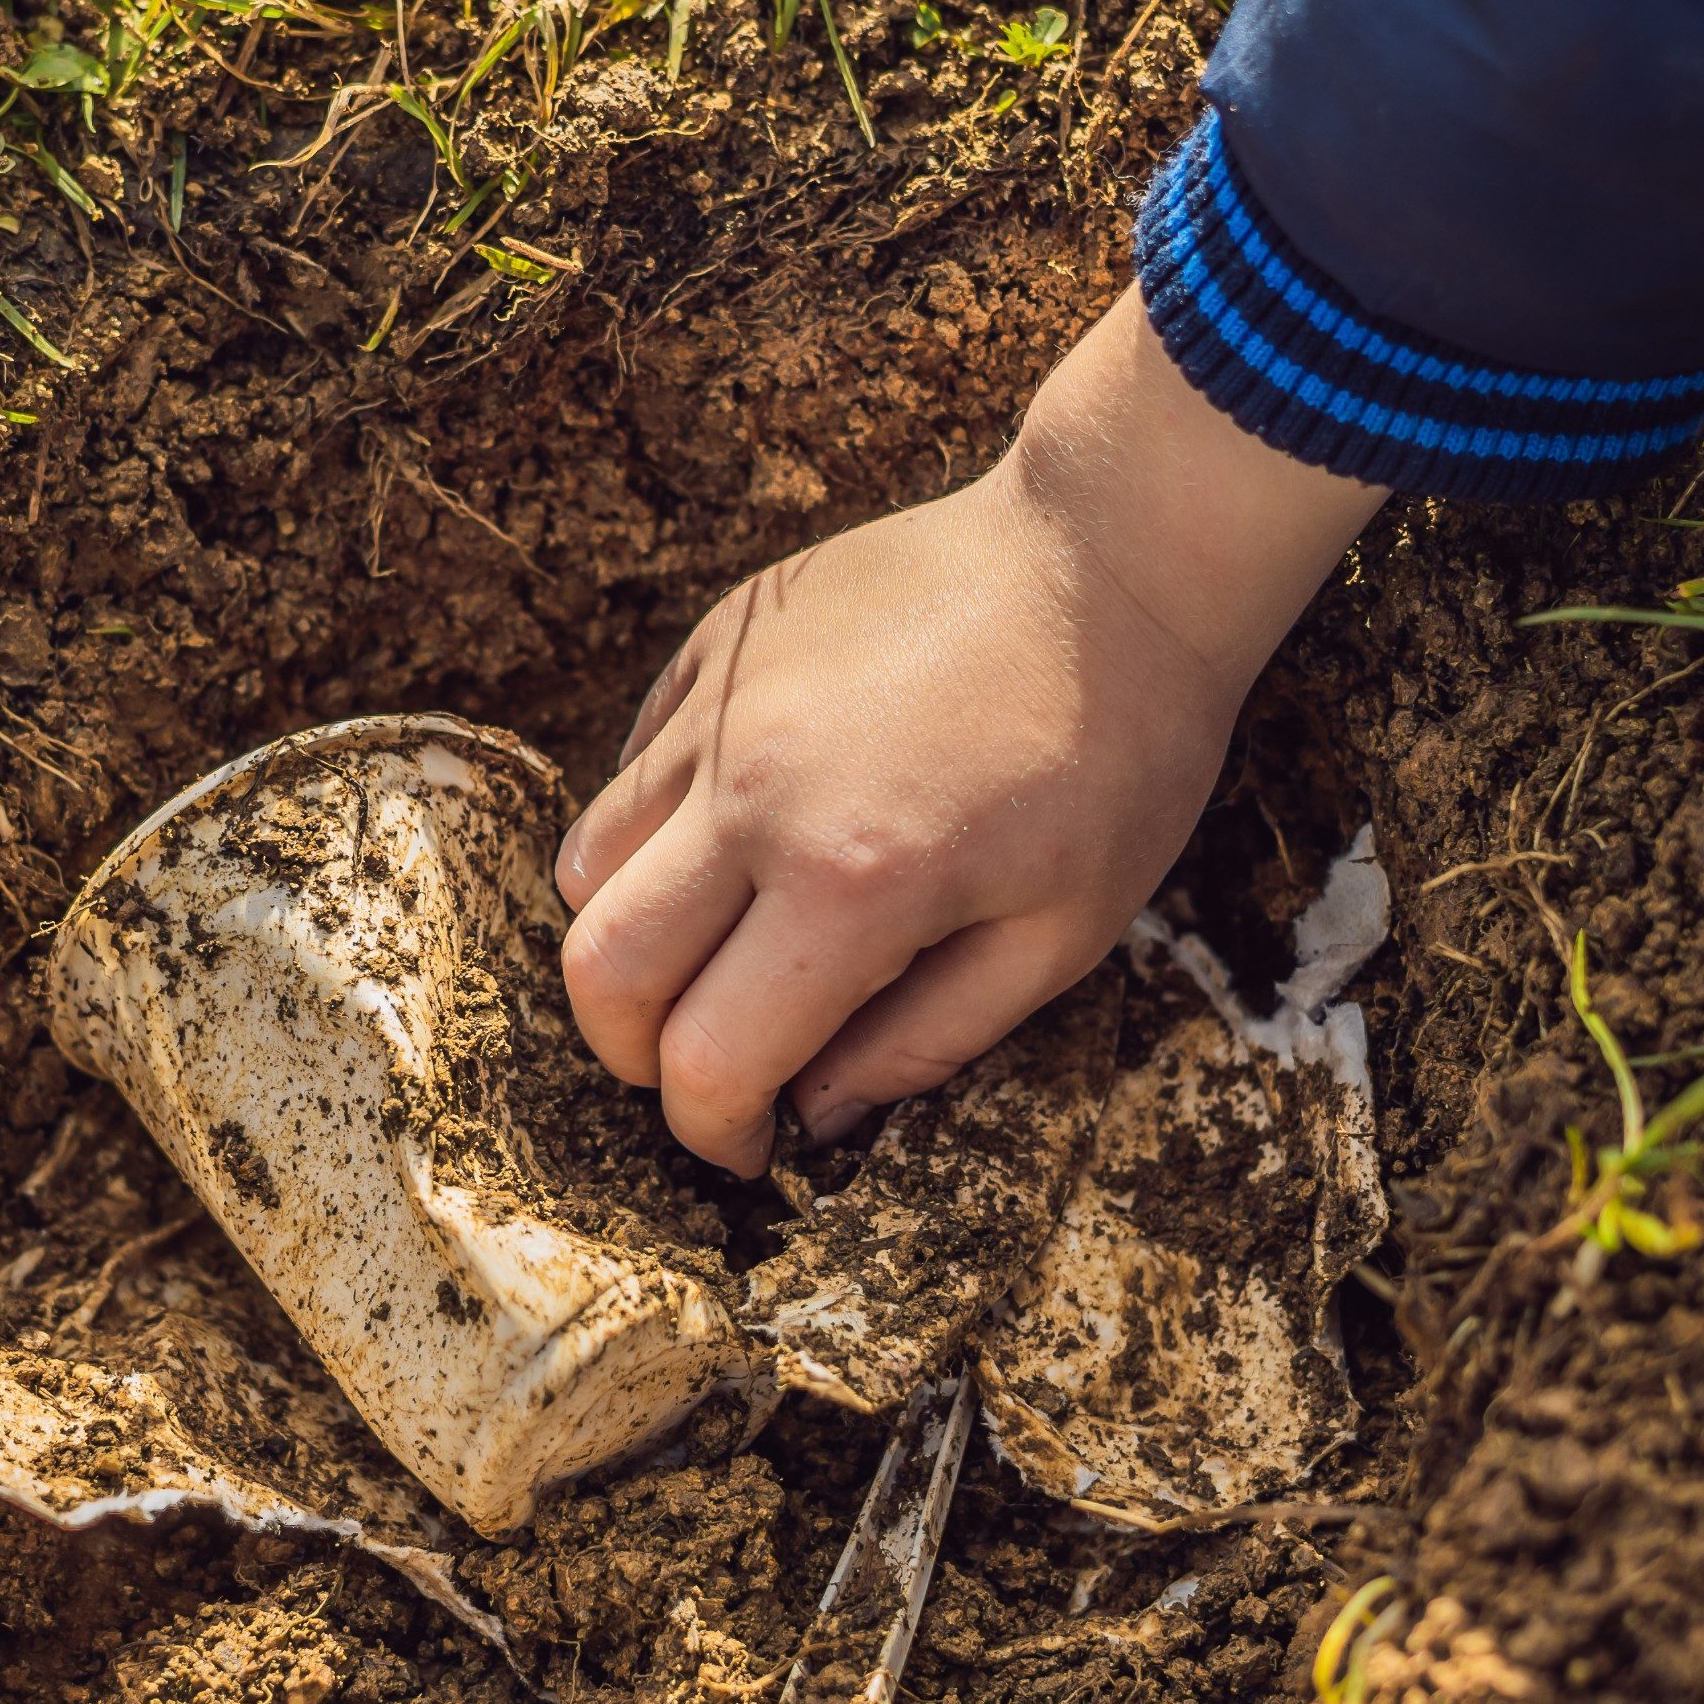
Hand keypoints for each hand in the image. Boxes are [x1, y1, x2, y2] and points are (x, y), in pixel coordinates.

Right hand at [555, 284, 1385, 1172]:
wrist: (1113, 556)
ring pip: (587, 866)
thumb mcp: (1060, 936)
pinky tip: (740, 845)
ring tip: (711, 959)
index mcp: (853, 884)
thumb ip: (923, 1041)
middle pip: (601, 970)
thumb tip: (813, 1112)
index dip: (715, 1131)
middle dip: (634, 1056)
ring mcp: (721, 710)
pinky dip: (653, 836)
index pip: (707, 1057)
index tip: (753, 1146)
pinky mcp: (715, 646)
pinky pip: (630, 770)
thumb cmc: (1116, 755)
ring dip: (626, 943)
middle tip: (706, 1071)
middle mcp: (755, 795)